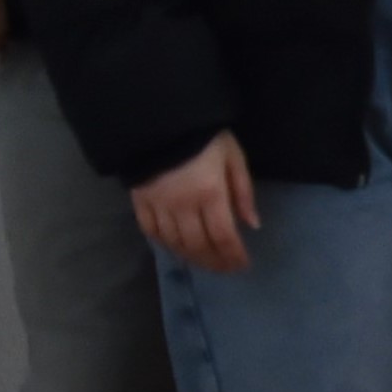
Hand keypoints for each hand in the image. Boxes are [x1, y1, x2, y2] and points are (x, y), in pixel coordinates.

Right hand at [131, 133, 256, 272]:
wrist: (162, 122)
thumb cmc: (206, 139)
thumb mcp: (234, 158)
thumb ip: (243, 192)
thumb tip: (252, 225)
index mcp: (210, 194)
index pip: (223, 236)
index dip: (233, 255)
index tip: (242, 266)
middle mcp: (182, 206)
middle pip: (198, 245)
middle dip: (214, 261)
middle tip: (225, 269)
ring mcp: (158, 206)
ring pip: (174, 243)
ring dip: (192, 257)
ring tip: (205, 262)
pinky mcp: (139, 202)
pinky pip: (151, 232)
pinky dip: (165, 245)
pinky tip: (176, 248)